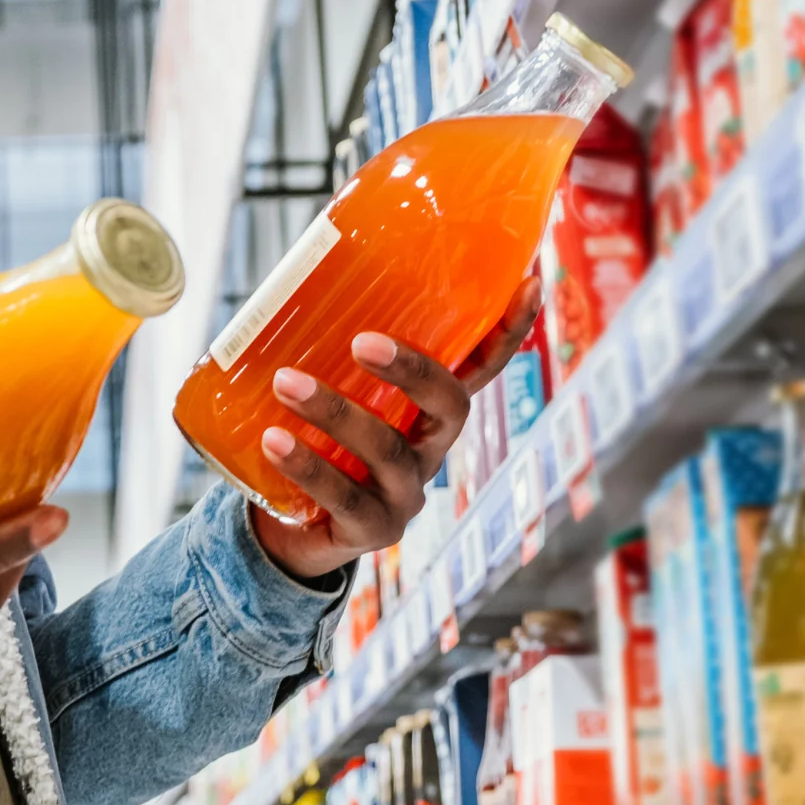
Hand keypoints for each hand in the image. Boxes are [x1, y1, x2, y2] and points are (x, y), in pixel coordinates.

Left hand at [250, 276, 541, 579]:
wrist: (286, 528)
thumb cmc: (312, 440)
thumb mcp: (328, 393)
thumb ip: (327, 350)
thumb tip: (294, 274)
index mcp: (428, 412)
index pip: (480, 368)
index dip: (507, 332)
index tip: (529, 283)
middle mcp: (430, 451)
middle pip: (449, 407)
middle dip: (413, 371)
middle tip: (362, 340)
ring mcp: (405, 495)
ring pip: (387, 451)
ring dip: (335, 412)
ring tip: (284, 382)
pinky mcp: (370, 530)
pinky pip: (344, 497)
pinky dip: (307, 466)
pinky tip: (274, 440)